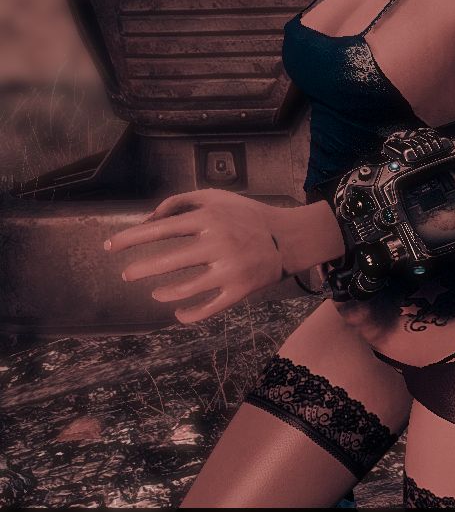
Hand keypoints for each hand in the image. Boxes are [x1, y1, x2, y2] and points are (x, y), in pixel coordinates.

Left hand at [104, 188, 288, 323]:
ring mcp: (228, 269)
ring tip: (155, 293)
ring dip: (163, 293)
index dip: (130, 238)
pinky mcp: (239, 289)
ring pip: (185, 289)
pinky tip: (178, 313)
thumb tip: (146, 220)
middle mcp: (217, 243)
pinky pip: (208, 308)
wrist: (289, 237)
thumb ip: (179, 201)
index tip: (109, 246)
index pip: (159, 229)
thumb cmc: (247, 215)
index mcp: (209, 218)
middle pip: (167, 261)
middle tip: (126, 274)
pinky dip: (189, 315)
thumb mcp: (216, 197)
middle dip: (139, 270)